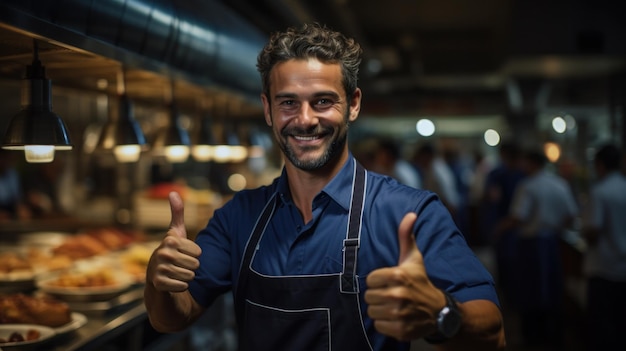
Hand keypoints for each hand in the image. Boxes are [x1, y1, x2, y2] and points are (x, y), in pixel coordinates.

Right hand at [147, 191, 201, 292]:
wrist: (157, 278)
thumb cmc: (171, 252)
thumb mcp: (176, 233)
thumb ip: (177, 213)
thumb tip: (173, 192)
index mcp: (170, 240)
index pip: (199, 252)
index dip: (195, 255)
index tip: (183, 254)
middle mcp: (162, 253)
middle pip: (195, 264)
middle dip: (192, 267)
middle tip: (180, 265)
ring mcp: (158, 269)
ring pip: (190, 276)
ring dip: (187, 277)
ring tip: (176, 273)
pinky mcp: (158, 284)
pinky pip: (183, 286)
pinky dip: (182, 286)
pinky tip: (173, 283)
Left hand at [365, 212, 444, 340]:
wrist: (439, 311)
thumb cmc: (421, 281)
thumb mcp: (414, 258)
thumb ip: (406, 235)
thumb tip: (410, 214)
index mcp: (398, 275)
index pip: (370, 280)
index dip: (378, 281)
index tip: (390, 281)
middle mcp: (398, 295)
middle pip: (368, 296)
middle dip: (378, 296)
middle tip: (391, 295)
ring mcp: (400, 314)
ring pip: (372, 312)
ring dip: (380, 310)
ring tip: (393, 306)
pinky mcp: (400, 330)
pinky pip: (379, 326)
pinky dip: (385, 324)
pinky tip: (396, 318)